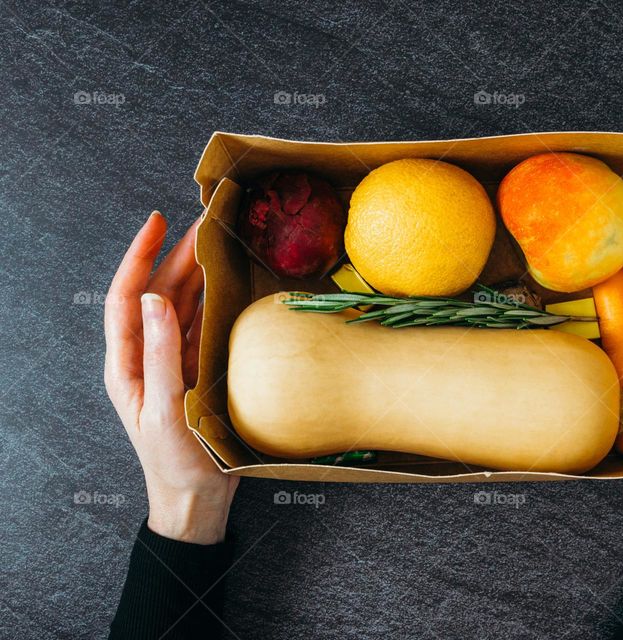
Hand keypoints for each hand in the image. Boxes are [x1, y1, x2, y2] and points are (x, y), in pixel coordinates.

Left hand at [104, 212, 238, 543]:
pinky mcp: (196, 372)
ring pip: (181, 306)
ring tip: (215, 244)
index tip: (156, 222)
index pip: (126, 297)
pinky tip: (228, 286)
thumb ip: (160, 356)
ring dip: (196, 274)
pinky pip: (202, 327)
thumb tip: (158, 300)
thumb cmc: (175, 464)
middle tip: (201, 224)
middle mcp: (146, 357)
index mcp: (126, 364)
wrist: (196, 499)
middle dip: (175, 256)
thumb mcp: (165, 411)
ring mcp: (172, 363)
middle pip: (157, 294)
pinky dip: (213, 302)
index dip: (139, 256)